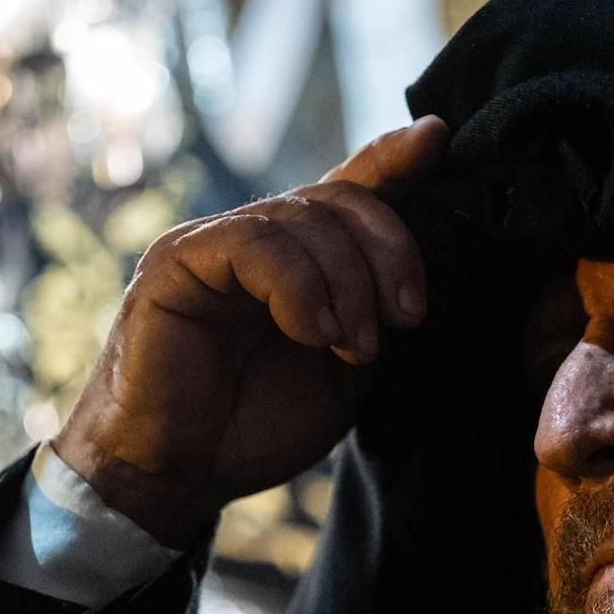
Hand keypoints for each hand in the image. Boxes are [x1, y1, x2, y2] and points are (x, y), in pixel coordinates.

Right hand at [53, 116, 448, 546]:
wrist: (181, 474)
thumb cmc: (256, 427)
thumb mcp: (342, 368)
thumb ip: (372, 310)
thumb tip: (409, 269)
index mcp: (300, 259)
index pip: (348, 187)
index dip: (392, 158)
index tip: (436, 138)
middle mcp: (257, 239)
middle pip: (340, 198)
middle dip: (390, 249)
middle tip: (405, 318)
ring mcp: (215, 243)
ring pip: (303, 217)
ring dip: (348, 283)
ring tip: (351, 347)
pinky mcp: (177, 261)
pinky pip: (254, 244)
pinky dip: (299, 287)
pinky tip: (313, 332)